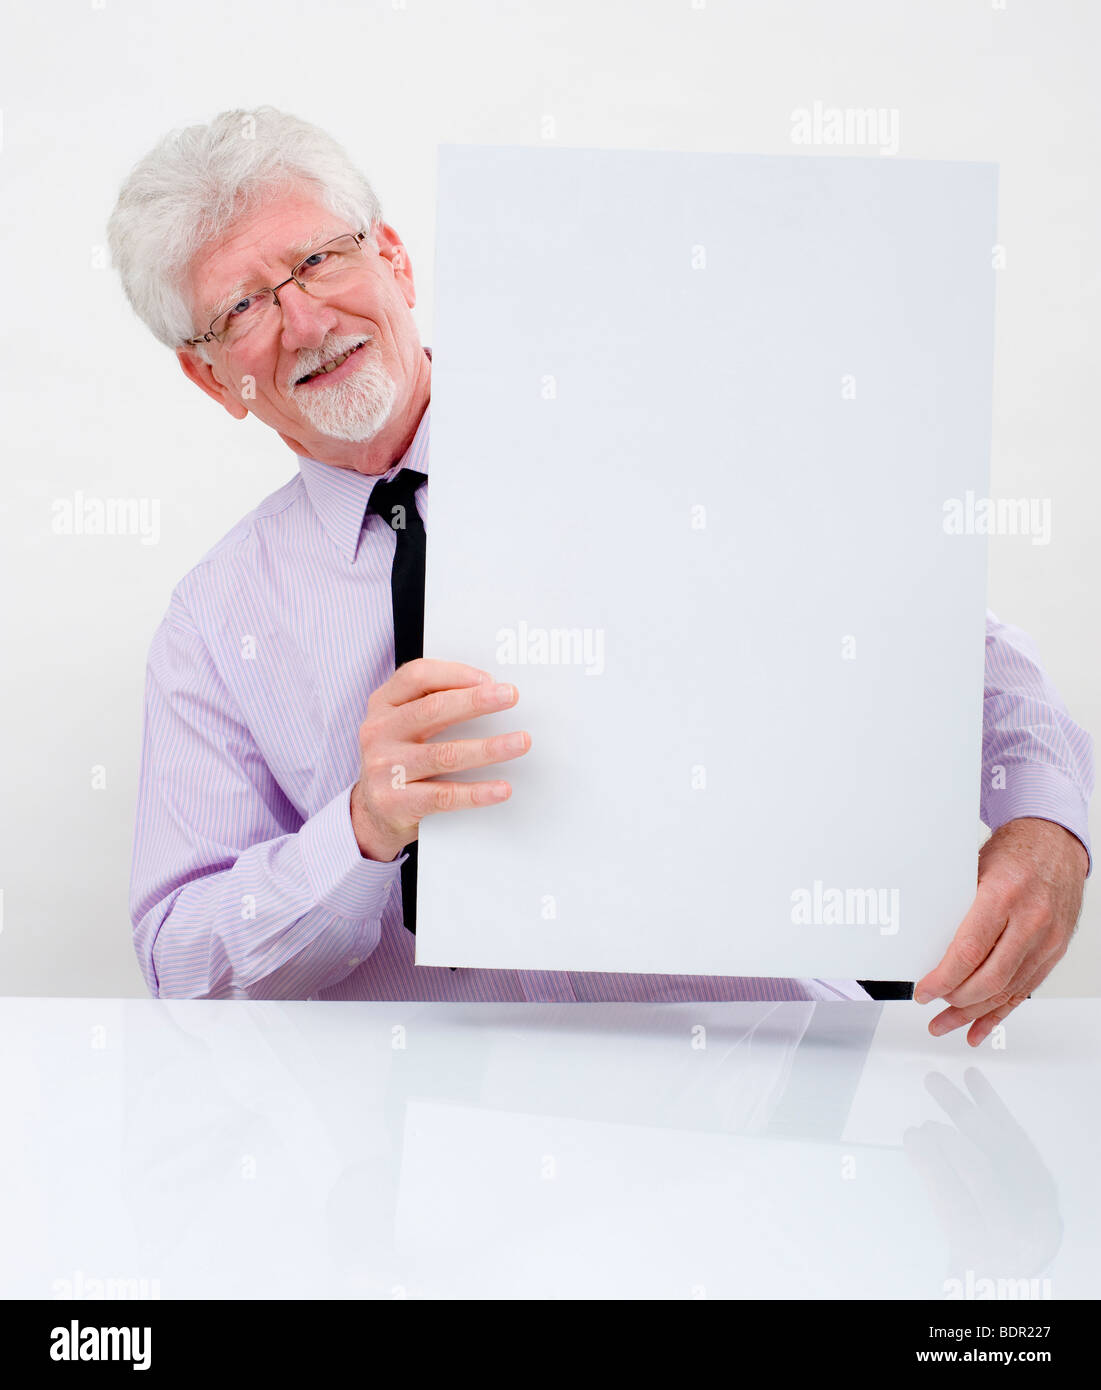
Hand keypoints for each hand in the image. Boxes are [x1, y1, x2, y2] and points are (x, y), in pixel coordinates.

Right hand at [350, 658, 529, 861]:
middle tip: (510, 696)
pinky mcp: (395, 802)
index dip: (455, 674)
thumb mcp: (404, 724)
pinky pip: (444, 796)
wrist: (372, 812)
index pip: (417, 676)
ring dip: (489, 748)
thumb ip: (432, 704)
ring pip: (445, 755)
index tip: (489, 679)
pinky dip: (477, 792)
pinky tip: (502, 788)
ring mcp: (384, 768)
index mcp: (383, 704)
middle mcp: (379, 732)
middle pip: (433, 710)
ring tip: (520, 742)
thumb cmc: (400, 757)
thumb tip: (489, 692)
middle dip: (476, 701)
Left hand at [914, 817, 1088, 1046]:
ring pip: (1006, 990)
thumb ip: (955, 905)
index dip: (943, 979)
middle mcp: (1030, 921)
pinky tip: (979, 1027)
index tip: (924, 991)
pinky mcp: (1054, 951)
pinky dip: (1000, 1012)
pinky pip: (1025, 990)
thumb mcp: (973, 869)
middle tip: (931, 1007)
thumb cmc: (1014, 852)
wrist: (1055, 844)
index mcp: (1004, 897)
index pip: (969, 951)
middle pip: (989, 979)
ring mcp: (1047, 940)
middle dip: (955, 1001)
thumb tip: (922, 940)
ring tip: (946, 1024)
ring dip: (973, 1013)